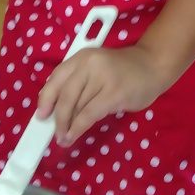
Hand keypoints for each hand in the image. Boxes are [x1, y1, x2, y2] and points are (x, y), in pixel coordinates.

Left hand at [37, 46, 170, 147]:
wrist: (153, 66)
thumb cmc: (123, 70)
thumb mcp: (96, 68)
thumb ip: (79, 82)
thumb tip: (56, 108)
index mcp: (81, 57)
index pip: (56, 78)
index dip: (46, 98)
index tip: (41, 115)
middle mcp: (89, 64)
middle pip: (65, 95)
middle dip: (57, 117)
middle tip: (55, 133)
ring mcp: (102, 78)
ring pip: (76, 106)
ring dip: (67, 126)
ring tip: (64, 138)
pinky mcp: (113, 93)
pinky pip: (89, 114)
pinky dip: (78, 128)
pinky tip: (73, 136)